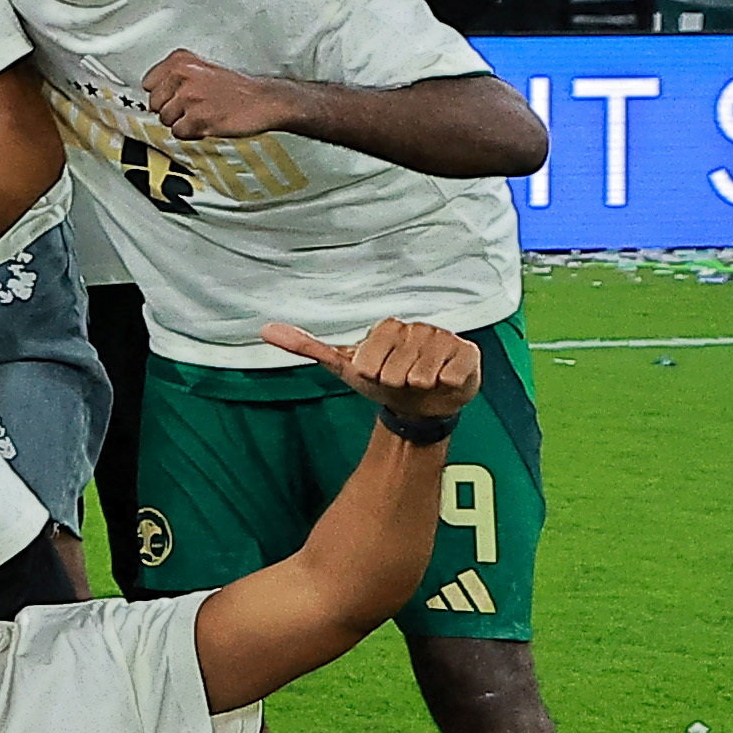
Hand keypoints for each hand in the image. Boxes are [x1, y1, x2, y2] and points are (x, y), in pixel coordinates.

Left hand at [139, 45, 290, 142]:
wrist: (264, 101)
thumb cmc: (237, 88)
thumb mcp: (203, 69)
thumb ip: (176, 76)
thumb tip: (151, 92)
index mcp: (182, 61)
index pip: (148, 83)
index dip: (161, 94)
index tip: (172, 96)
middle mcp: (183, 76)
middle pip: (154, 104)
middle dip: (171, 110)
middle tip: (193, 108)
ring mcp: (190, 98)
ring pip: (166, 120)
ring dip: (182, 122)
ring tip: (203, 114)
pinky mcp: (198, 119)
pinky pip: (178, 133)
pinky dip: (191, 133)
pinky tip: (207, 123)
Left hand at [258, 316, 481, 425]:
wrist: (419, 404)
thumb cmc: (380, 380)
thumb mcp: (342, 365)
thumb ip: (306, 347)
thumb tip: (264, 329)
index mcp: (386, 327)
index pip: (369, 360)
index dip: (372, 376)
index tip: (376, 376)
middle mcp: (416, 327)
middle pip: (397, 370)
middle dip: (396, 383)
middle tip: (400, 381)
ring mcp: (443, 338)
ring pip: (423, 374)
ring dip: (420, 386)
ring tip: (420, 381)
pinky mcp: (468, 353)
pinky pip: (452, 375)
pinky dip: (446, 385)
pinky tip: (443, 381)